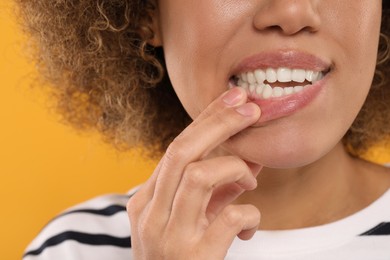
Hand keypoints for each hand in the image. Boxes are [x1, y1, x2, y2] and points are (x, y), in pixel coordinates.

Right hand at [127, 87, 261, 259]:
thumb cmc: (181, 259)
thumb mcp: (189, 220)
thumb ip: (214, 191)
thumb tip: (249, 160)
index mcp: (146, 201)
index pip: (176, 147)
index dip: (206, 119)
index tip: (233, 98)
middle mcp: (151, 214)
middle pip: (182, 151)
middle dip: (219, 123)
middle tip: (249, 108)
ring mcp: (169, 236)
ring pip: (197, 175)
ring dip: (233, 169)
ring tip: (251, 180)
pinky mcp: (194, 257)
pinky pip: (228, 219)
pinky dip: (248, 215)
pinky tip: (248, 228)